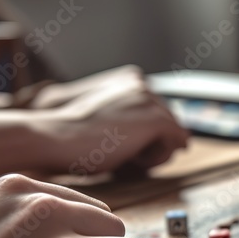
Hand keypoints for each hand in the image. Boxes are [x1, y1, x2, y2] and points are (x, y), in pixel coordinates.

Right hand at [39, 68, 188, 173]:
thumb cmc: (74, 136)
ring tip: (121, 151)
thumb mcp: (110, 122)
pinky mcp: (156, 119)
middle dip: (151, 142)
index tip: (119, 140)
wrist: (56, 138)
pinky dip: (154, 158)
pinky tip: (129, 155)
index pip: (158, 113)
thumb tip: (183, 139)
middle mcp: (143, 83)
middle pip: (169, 124)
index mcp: (130, 79)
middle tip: (117, 148)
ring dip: (151, 151)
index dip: (144, 134)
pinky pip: (175, 146)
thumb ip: (138, 123)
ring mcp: (150, 100)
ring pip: (173, 136)